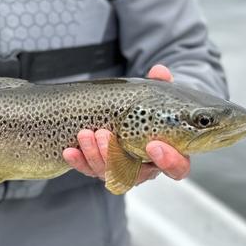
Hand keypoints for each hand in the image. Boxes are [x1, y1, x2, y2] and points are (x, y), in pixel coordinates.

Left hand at [62, 65, 190, 183]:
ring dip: (96, 155)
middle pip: (137, 175)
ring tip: (86, 133)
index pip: (176, 168)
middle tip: (105, 135)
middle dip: (117, 156)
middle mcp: (147, 167)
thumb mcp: (155, 95)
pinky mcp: (102, 169)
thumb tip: (159, 71)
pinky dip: (79, 162)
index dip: (168, 161)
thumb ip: (161, 84)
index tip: (153, 145)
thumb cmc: (148, 108)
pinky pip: (90, 170)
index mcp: (169, 154)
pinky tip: (69, 151)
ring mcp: (123, 170)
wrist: (127, 113)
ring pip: (110, 173)